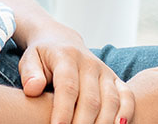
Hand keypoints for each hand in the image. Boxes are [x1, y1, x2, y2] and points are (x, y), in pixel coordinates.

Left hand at [19, 27, 133, 123]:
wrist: (62, 41)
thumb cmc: (43, 56)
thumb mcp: (30, 59)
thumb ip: (30, 73)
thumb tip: (33, 89)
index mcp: (66, 57)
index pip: (67, 87)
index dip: (63, 110)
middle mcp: (89, 63)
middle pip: (91, 99)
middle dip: (82, 123)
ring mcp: (105, 72)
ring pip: (111, 101)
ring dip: (103, 123)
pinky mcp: (116, 79)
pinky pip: (127, 97)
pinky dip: (126, 112)